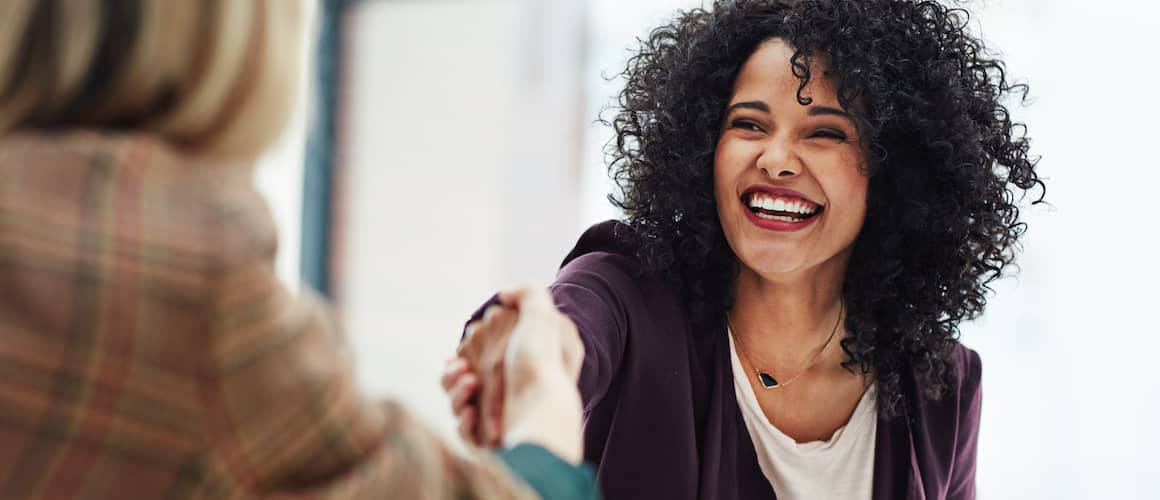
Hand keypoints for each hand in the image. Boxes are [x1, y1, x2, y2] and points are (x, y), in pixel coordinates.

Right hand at [442, 285, 583, 462]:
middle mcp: (508, 392)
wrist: (542, 412)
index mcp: (517, 364)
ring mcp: (497, 417)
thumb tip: (504, 294)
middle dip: (454, 372)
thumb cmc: (541, 364)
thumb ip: (527, 293)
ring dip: (454, 391)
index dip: (468, 349)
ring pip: (457, 402)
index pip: (480, 354)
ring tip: (469, 384)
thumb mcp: (542, 316)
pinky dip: (463, 421)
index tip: (465, 347)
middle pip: (461, 377)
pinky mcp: (489, 441)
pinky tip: (471, 413)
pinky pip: (463, 430)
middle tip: (462, 369)